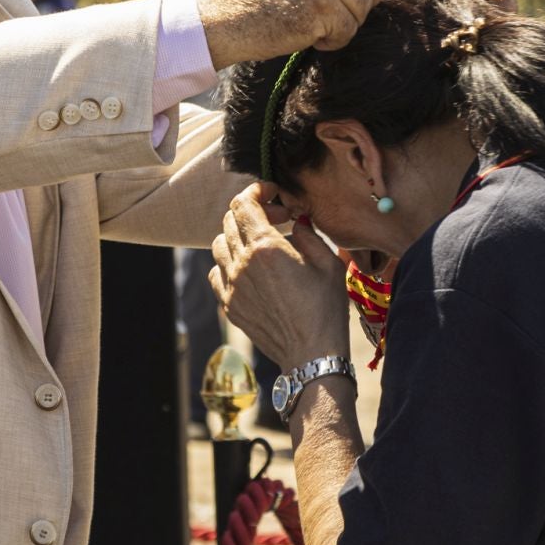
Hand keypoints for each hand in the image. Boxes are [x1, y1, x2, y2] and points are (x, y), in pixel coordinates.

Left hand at [211, 183, 349, 372]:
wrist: (311, 353)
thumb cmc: (325, 308)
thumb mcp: (328, 262)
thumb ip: (308, 234)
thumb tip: (298, 220)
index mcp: (266, 247)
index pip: (244, 204)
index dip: (257, 191)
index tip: (272, 193)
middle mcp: (242, 263)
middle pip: (230, 221)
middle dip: (252, 211)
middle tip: (276, 218)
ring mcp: (232, 285)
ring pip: (219, 245)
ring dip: (237, 235)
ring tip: (260, 242)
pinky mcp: (229, 304)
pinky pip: (216, 273)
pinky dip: (228, 263)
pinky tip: (248, 269)